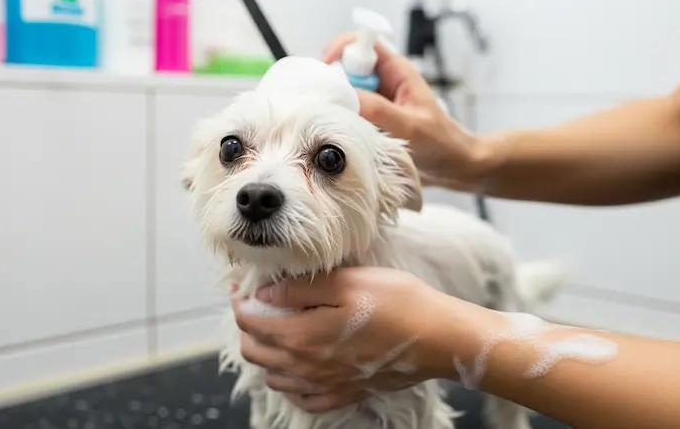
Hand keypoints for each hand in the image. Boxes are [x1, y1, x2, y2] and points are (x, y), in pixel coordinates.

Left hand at [232, 267, 485, 412]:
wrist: (438, 338)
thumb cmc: (397, 303)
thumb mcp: (346, 281)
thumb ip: (299, 288)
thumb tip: (264, 292)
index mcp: (301, 336)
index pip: (250, 322)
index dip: (241, 301)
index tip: (244, 287)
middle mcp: (306, 366)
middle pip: (255, 351)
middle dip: (249, 327)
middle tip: (260, 305)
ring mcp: (325, 384)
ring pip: (274, 376)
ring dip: (267, 354)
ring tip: (278, 331)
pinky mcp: (345, 392)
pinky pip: (303, 398)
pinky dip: (291, 383)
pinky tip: (300, 366)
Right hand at [322, 33, 497, 187]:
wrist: (453, 168)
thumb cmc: (441, 144)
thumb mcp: (409, 126)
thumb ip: (377, 110)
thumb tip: (342, 98)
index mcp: (396, 71)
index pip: (362, 43)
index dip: (341, 49)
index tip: (326, 69)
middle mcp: (383, 83)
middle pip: (346, 69)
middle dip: (334, 83)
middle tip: (328, 105)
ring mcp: (376, 103)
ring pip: (345, 94)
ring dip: (337, 106)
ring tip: (336, 123)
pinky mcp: (371, 121)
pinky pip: (348, 114)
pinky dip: (341, 122)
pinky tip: (343, 136)